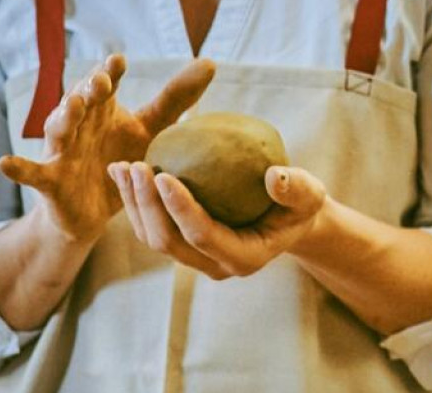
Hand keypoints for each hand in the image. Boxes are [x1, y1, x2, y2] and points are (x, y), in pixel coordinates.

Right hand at [0, 55, 216, 242]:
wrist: (95, 211)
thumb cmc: (122, 159)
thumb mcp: (151, 130)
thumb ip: (175, 99)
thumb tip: (211, 62)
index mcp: (104, 109)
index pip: (106, 84)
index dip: (109, 72)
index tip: (118, 60)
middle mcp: (80, 123)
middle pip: (81, 101)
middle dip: (88, 90)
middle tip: (100, 82)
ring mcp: (63, 151)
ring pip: (59, 130)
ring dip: (62, 117)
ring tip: (70, 106)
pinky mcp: (50, 180)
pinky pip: (31, 172)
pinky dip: (18, 167)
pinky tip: (4, 163)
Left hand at [109, 161, 328, 280]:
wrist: (288, 219)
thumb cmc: (300, 204)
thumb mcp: (309, 195)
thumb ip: (296, 188)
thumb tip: (274, 176)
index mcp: (244, 258)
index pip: (203, 235)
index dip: (180, 208)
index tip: (163, 174)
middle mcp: (213, 265)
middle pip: (168, 242)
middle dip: (147, 206)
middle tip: (137, 166)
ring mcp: (195, 258)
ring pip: (152, 238)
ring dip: (133, 204)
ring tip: (122, 167)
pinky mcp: (183, 245)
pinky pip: (150, 227)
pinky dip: (135, 201)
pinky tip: (124, 172)